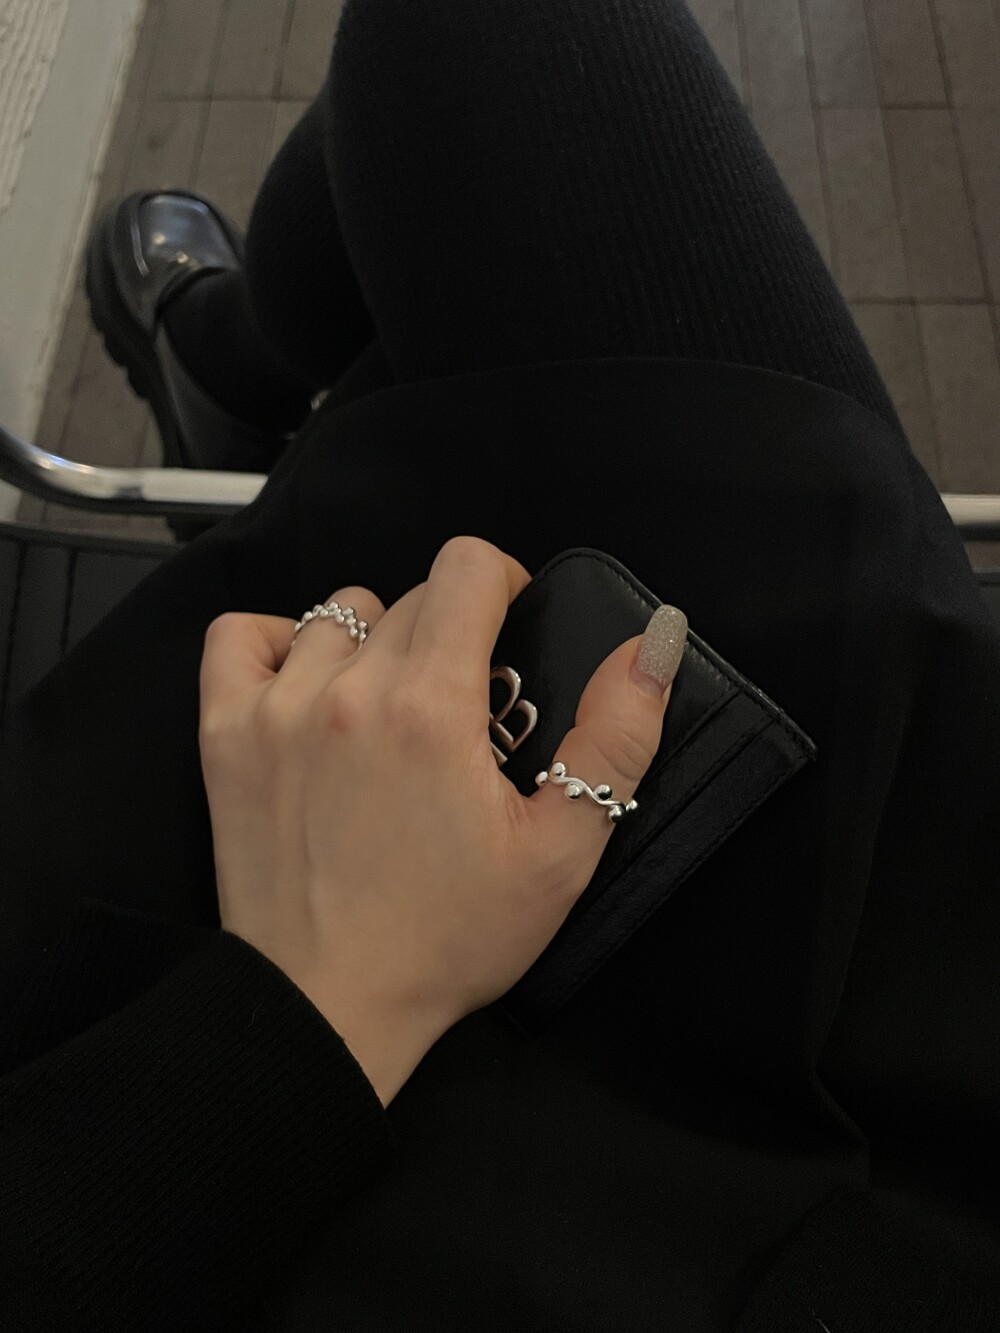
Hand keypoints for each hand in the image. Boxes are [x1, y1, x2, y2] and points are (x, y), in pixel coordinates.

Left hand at [198, 537, 683, 1104]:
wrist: (327, 1007)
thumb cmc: (444, 940)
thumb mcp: (560, 852)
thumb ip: (614, 738)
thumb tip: (650, 649)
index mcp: (432, 707)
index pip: (465, 567)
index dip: (502, 584)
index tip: (509, 631)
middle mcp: (347, 691)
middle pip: (410, 597)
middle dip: (450, 635)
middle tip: (463, 711)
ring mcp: (276, 710)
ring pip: (335, 615)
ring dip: (372, 644)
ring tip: (388, 710)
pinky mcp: (226, 737)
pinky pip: (241, 638)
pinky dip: (276, 644)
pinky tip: (307, 685)